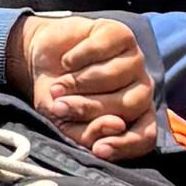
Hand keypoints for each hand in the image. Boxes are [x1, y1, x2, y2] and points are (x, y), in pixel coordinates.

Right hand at [6, 10, 159, 158]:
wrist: (39, 59)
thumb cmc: (57, 96)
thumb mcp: (64, 123)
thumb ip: (87, 134)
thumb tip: (116, 126)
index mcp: (133, 117)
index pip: (145, 136)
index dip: (125, 145)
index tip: (97, 150)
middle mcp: (140, 89)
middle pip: (129, 106)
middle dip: (90, 108)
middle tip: (59, 106)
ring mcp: (134, 60)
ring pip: (116, 75)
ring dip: (79, 82)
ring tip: (59, 85)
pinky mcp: (121, 35)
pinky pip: (103, 49)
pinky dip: (79, 57)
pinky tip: (68, 61)